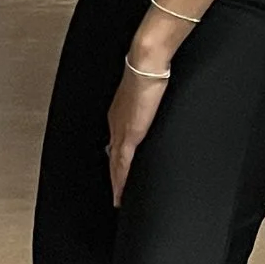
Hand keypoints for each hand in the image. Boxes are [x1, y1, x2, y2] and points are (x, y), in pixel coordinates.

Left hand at [107, 59, 170, 204]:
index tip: (118, 171)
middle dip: (113, 175)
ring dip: (116, 183)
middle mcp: (115, 123)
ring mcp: (120, 130)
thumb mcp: (147, 90)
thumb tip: (152, 105)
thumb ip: (147, 101)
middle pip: (112, 156)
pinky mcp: (129, 135)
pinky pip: (122, 164)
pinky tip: (121, 192)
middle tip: (116, 192)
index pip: (116, 142)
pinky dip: (121, 180)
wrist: (146, 65)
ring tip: (118, 198)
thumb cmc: (149, 71)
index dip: (116, 159)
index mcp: (119, 113)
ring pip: (114, 164)